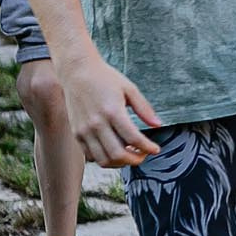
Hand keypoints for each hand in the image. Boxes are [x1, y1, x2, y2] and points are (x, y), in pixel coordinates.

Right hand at [61, 52, 161, 166]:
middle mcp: (96, 124)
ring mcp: (84, 130)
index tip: (156, 149)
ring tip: (130, 154)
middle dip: (135, 160)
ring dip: (120, 163)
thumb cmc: (105, 79)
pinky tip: (115, 152)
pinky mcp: (76, 133)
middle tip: (144, 155)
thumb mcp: (129, 89)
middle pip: (118, 154)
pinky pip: (91, 156)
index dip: (148, 148)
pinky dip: (105, 159)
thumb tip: (158, 125)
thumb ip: (144, 108)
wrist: (76, 72)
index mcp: (112, 111)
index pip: (133, 139)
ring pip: (103, 160)